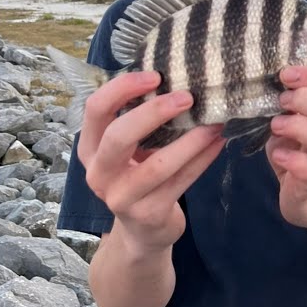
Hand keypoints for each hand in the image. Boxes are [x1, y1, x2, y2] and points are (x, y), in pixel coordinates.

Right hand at [77, 71, 225, 253]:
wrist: (143, 231)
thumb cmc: (138, 176)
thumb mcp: (129, 150)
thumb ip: (139, 121)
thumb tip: (177, 78)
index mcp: (89, 149)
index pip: (95, 109)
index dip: (122, 88)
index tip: (155, 76)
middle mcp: (99, 174)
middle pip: (119, 136)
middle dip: (154, 112)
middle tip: (187, 97)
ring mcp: (121, 198)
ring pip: (156, 164)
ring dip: (190, 140)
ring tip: (214, 122)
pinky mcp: (148, 214)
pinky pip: (180, 182)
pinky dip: (201, 160)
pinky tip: (217, 143)